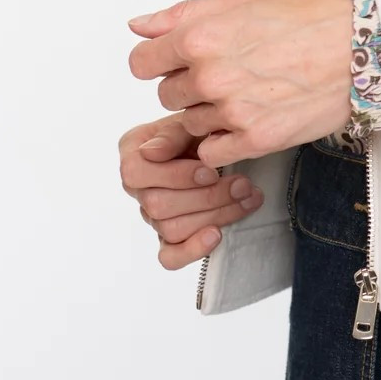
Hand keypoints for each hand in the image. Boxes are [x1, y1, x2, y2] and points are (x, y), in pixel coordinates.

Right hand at [118, 113, 265, 268]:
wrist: (224, 144)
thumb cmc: (203, 129)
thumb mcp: (190, 122)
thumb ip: (171, 134)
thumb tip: (151, 152)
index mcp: (133, 154)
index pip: (137, 173)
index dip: (176, 176)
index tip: (211, 171)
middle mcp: (138, 188)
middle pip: (158, 205)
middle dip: (207, 197)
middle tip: (242, 185)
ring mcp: (152, 215)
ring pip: (171, 229)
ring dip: (215, 215)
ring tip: (247, 198)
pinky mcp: (169, 238)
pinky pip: (170, 257)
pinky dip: (192, 249)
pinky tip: (216, 235)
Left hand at [127, 0, 354, 168]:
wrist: (366, 46)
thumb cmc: (313, 16)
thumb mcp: (242, 0)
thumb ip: (182, 15)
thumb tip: (139, 26)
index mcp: (200, 35)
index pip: (141, 63)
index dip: (160, 60)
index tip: (177, 61)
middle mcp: (210, 75)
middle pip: (166, 95)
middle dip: (189, 85)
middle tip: (228, 72)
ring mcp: (231, 111)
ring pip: (191, 123)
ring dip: (210, 113)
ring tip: (249, 92)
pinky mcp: (256, 140)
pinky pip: (213, 153)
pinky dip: (224, 141)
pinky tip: (249, 119)